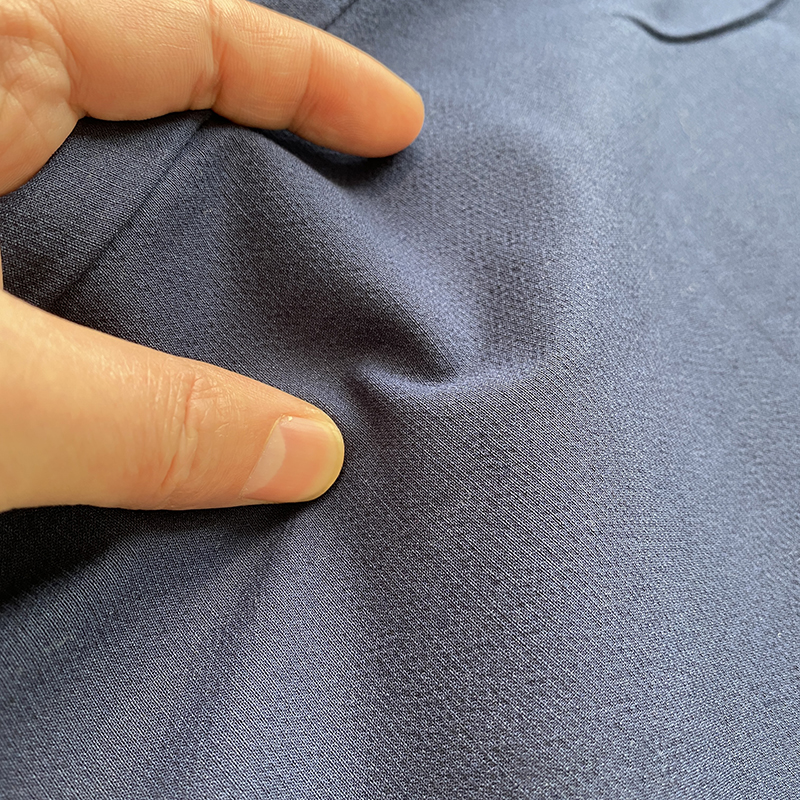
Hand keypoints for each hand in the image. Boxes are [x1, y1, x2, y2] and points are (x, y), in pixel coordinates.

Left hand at [0, 0, 423, 511]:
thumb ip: (148, 420)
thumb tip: (305, 455)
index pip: (184, 26)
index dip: (309, 76)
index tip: (399, 129)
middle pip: (156, 112)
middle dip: (260, 170)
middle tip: (348, 238)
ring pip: (103, 199)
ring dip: (191, 259)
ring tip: (273, 316)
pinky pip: (58, 268)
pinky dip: (124, 315)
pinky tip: (163, 368)